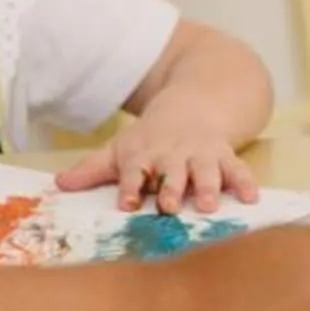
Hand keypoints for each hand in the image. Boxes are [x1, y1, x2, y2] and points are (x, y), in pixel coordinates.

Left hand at [55, 115, 261, 214]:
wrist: (194, 105)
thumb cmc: (151, 137)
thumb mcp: (121, 148)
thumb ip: (93, 169)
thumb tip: (58, 184)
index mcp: (145, 155)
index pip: (135, 172)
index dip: (131, 187)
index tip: (127, 203)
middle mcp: (174, 156)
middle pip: (172, 173)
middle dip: (171, 189)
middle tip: (169, 206)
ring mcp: (202, 155)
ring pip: (205, 171)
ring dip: (207, 187)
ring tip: (209, 205)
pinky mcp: (225, 156)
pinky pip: (237, 168)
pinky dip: (245, 182)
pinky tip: (251, 197)